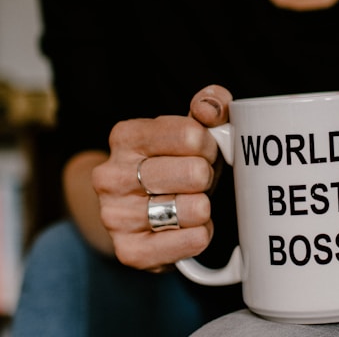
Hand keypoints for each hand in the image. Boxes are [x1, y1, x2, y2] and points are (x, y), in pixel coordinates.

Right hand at [92, 84, 232, 271]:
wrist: (140, 210)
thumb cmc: (175, 162)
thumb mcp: (192, 126)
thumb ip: (210, 104)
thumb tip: (210, 110)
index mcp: (126, 136)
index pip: (191, 134)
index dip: (209, 145)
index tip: (202, 151)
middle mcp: (111, 175)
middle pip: (196, 173)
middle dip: (207, 176)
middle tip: (197, 180)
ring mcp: (116, 216)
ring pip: (196, 208)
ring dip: (205, 206)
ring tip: (190, 202)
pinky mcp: (130, 251)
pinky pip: (193, 241)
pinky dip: (202, 234)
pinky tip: (189, 227)